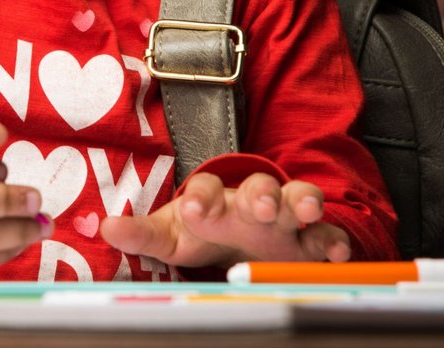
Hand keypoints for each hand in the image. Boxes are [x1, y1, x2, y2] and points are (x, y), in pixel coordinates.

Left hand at [99, 171, 350, 271]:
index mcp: (215, 199)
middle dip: (259, 194)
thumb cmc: (206, 229)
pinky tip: (338, 254)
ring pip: (298, 200)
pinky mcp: (310, 240)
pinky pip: (327, 234)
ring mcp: (284, 218)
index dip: (201, 196)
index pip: (206, 189)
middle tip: (258, 205)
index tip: (193, 208)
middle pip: (258, 188)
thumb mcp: (172, 235)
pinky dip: (334, 241)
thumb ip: (143, 234)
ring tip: (304, 211)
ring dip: (302, 202)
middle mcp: (252, 202)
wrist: (242, 234)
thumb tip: (105, 228)